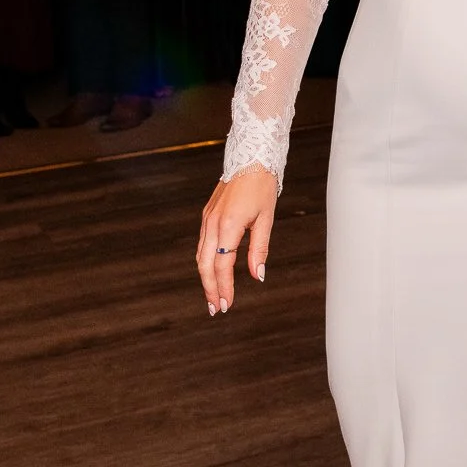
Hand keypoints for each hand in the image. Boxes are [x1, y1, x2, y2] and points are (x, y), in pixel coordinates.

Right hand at [196, 165, 277, 315]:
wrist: (250, 158)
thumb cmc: (261, 186)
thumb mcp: (266, 219)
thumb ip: (259, 249)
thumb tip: (258, 276)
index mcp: (228, 226)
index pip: (223, 265)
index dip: (224, 287)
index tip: (226, 304)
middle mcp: (213, 223)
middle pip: (205, 265)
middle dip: (210, 289)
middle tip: (216, 308)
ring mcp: (207, 219)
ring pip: (201, 255)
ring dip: (206, 278)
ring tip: (213, 295)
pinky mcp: (207, 215)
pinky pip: (202, 244)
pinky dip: (205, 261)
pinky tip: (213, 271)